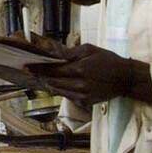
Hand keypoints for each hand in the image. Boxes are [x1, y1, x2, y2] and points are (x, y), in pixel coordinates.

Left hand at [23, 40, 151, 108]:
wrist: (125, 79)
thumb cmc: (108, 60)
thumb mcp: (90, 49)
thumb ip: (71, 53)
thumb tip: (54, 54)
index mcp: (80, 70)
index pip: (53, 70)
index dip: (38, 68)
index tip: (26, 65)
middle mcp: (78, 85)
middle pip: (52, 82)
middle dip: (40, 76)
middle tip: (29, 70)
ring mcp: (81, 96)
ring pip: (57, 90)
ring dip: (47, 83)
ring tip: (39, 76)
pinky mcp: (84, 102)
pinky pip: (66, 96)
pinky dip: (59, 89)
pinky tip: (54, 83)